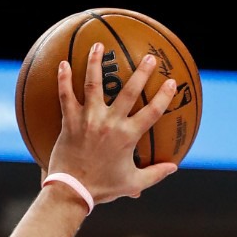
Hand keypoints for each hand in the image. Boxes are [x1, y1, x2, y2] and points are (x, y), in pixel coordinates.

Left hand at [48, 44, 180, 204]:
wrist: (72, 191)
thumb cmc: (102, 188)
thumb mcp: (132, 183)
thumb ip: (155, 174)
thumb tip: (174, 167)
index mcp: (127, 136)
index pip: (152, 112)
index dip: (164, 96)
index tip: (171, 81)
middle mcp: (110, 123)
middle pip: (129, 91)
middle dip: (141, 72)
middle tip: (149, 56)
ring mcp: (89, 120)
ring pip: (93, 84)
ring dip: (96, 62)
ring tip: (99, 45)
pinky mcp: (70, 121)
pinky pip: (65, 96)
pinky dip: (63, 79)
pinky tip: (63, 63)